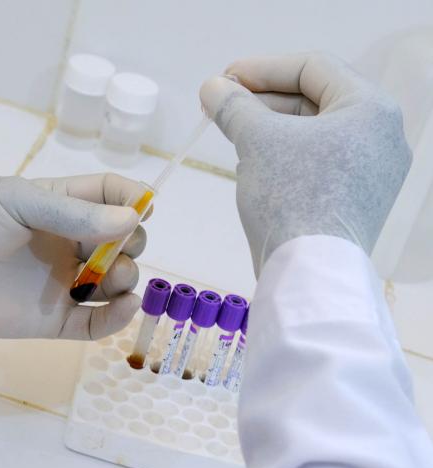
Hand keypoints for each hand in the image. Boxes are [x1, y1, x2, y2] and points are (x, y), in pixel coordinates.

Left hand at [0, 174, 147, 339]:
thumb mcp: (14, 200)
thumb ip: (72, 212)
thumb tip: (130, 219)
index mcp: (56, 205)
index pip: (108, 195)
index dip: (132, 198)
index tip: (147, 205)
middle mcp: (65, 242)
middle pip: (121, 239)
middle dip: (132, 240)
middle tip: (116, 246)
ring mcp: (61, 282)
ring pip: (116, 281)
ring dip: (128, 276)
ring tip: (109, 277)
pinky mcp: (52, 320)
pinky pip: (96, 323)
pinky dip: (118, 317)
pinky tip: (123, 305)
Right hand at [200, 52, 411, 274]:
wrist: (309, 274)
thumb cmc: (292, 196)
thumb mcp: (257, 141)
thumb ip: (234, 106)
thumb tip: (212, 87)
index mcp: (370, 109)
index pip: (312, 67)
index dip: (262, 68)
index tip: (222, 79)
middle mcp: (380, 136)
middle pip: (313, 100)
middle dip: (262, 100)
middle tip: (220, 106)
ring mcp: (372, 172)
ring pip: (312, 133)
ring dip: (268, 128)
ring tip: (232, 134)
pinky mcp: (356, 200)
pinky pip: (317, 163)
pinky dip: (284, 157)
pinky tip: (252, 164)